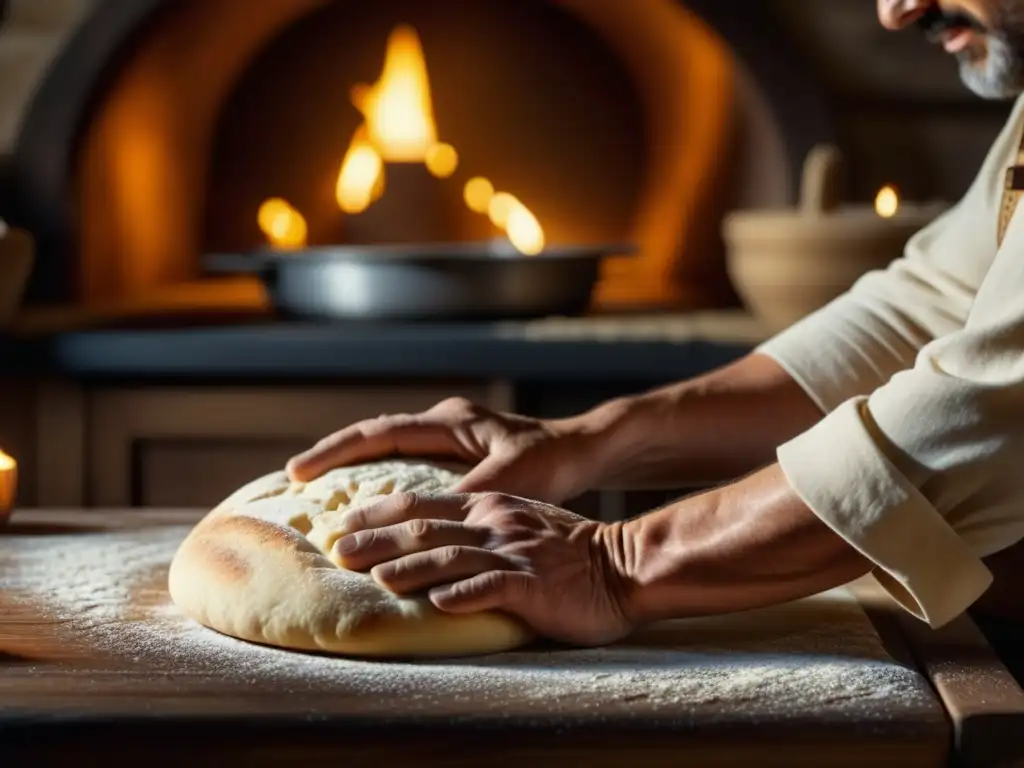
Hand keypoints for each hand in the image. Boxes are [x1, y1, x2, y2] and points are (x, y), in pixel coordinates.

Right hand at [286, 397, 597, 503]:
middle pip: (375, 437)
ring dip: (356, 467)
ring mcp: (450, 437)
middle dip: (334, 456)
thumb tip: (431, 517)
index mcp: (450, 421)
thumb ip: (475, 494)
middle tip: (293, 479)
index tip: (300, 471)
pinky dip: (383, 478)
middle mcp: (444, 423)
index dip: (337, 452)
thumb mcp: (516, 478)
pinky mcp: (459, 454)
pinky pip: (407, 463)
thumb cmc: (554, 459)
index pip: (380, 433)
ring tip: (320, 493)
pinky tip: (371, 503)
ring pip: (389, 449)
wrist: (584, 451)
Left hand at [332, 491, 635, 646]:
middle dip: (379, 540)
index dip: (380, 512)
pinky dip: (464, 596)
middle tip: (341, 552)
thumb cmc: (568, 550)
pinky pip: (494, 588)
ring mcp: (515, 553)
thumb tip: (428, 538)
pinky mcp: (534, 584)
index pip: (423, 504)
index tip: (344, 523)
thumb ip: (478, 525)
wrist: (622, 564)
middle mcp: (496, 523)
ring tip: (377, 579)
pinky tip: (439, 605)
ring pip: (452, 558)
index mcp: (489, 506)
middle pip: (426, 530)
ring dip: (412, 569)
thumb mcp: (519, 521)